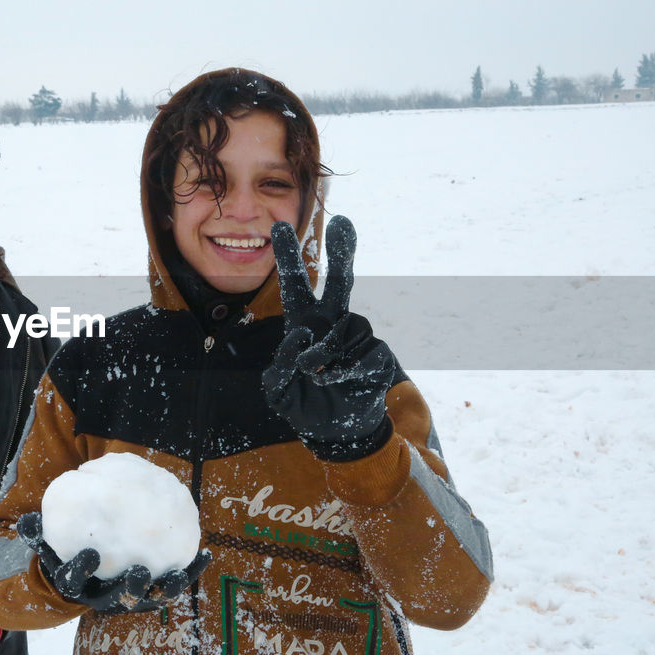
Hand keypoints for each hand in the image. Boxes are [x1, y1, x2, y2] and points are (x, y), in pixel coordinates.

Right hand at [17, 512, 210, 614]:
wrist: (90, 574)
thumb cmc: (67, 554)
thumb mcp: (49, 546)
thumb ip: (37, 535)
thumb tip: (26, 521)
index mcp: (79, 587)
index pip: (77, 583)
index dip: (83, 571)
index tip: (90, 554)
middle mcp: (106, 597)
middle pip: (119, 600)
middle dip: (130, 590)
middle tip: (138, 573)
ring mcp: (133, 597)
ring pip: (151, 597)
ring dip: (165, 587)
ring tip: (176, 574)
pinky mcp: (155, 590)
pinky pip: (174, 582)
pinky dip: (189, 571)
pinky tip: (204, 554)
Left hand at [264, 216, 397, 454]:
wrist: (334, 433)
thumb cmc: (302, 404)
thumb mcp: (276, 389)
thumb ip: (279, 365)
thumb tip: (301, 336)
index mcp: (303, 323)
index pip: (296, 285)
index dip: (288, 256)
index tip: (279, 225)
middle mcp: (332, 324)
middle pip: (340, 281)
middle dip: (343, 252)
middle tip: (344, 222)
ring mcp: (356, 339)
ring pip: (344, 328)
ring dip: (324, 352)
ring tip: (315, 374)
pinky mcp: (377, 356)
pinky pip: (361, 353)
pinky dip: (342, 370)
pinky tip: (335, 382)